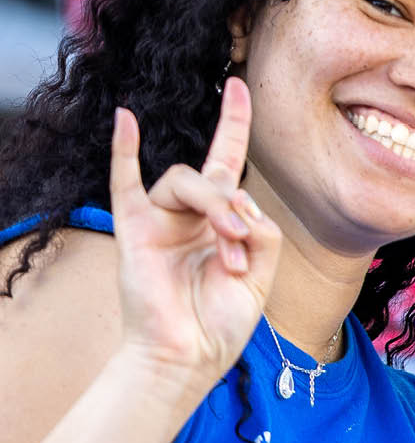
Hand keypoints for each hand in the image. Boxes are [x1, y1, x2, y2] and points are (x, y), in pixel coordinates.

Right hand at [109, 77, 280, 391]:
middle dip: (234, 206)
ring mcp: (160, 219)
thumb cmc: (222, 321)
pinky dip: (123, 149)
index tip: (238, 85)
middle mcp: (190, 213)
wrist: (189, 357)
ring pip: (186, 180)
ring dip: (215, 210)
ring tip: (228, 250)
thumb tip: (240, 200)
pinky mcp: (134, 230)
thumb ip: (261, 228)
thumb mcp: (263, 271)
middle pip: (213, 175)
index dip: (235, 122)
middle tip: (242, 244)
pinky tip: (125, 119)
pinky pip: (123, 181)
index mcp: (222, 220)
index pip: (228, 159)